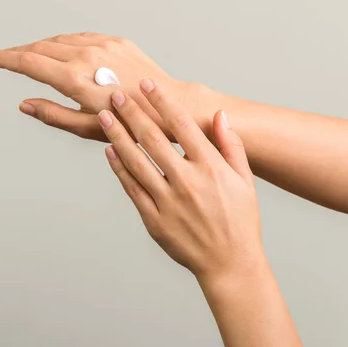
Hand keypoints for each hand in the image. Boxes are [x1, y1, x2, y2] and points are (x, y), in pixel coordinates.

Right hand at [0, 33, 211, 140]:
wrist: (168, 106)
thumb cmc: (129, 124)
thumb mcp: (86, 127)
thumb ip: (52, 114)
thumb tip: (24, 104)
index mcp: (74, 78)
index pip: (29, 63)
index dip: (6, 59)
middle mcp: (86, 55)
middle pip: (40, 48)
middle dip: (18, 52)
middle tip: (3, 57)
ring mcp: (102, 45)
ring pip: (59, 40)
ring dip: (40, 46)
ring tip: (27, 55)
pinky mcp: (116, 41)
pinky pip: (81, 37)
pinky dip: (63, 42)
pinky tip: (58, 50)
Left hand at [100, 79, 262, 279]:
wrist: (230, 264)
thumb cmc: (240, 221)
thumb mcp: (245, 181)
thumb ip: (231, 146)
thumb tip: (220, 115)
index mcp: (211, 168)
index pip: (182, 125)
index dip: (162, 101)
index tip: (147, 85)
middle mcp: (187, 181)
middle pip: (153, 138)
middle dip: (131, 112)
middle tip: (115, 94)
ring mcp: (168, 201)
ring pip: (136, 161)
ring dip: (117, 136)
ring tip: (104, 117)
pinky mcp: (154, 219)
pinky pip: (131, 188)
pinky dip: (119, 168)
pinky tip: (109, 151)